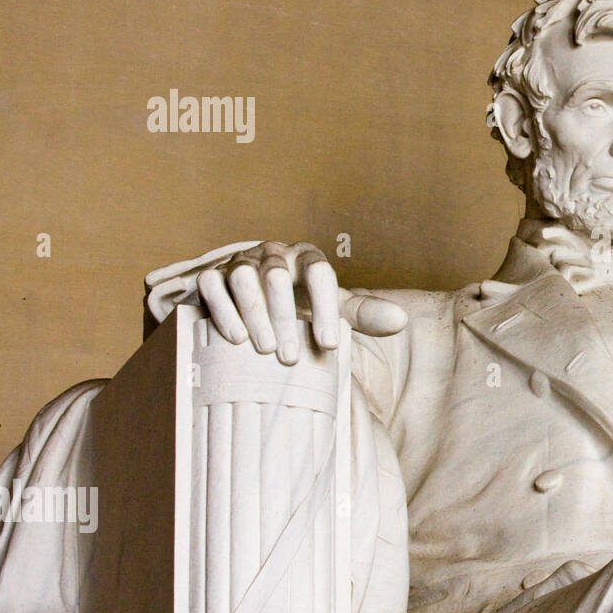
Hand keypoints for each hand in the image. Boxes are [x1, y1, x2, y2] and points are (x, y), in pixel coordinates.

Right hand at [195, 241, 406, 364]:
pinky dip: (223, 310)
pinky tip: (235, 337)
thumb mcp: (334, 308)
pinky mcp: (212, 275)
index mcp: (306, 258)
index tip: (329, 345)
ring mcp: (240, 263)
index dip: (325, 308)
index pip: (319, 272)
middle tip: (289, 357)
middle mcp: (273, 255)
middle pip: (278, 276)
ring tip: (264, 349)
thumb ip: (364, 314)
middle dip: (284, 317)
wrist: (256, 301)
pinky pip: (212, 285)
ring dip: (253, 312)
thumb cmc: (302, 305)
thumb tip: (401, 320)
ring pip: (243, 276)